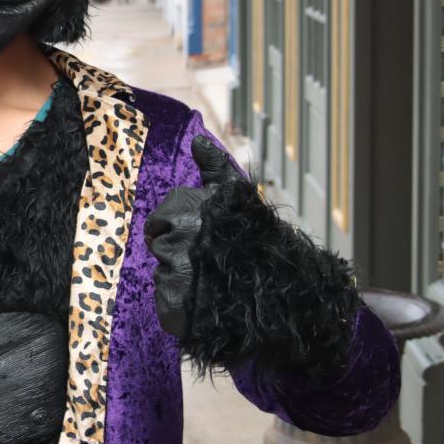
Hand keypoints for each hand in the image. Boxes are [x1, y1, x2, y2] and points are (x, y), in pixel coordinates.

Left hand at [145, 135, 241, 337]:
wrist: (284, 289)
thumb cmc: (257, 236)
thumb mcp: (237, 194)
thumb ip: (214, 166)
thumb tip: (197, 141)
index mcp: (190, 209)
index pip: (160, 218)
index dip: (175, 225)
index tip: (201, 233)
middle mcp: (183, 237)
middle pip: (158, 244)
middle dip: (178, 249)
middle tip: (209, 257)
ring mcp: (178, 271)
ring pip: (162, 270)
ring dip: (181, 275)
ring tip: (213, 278)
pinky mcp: (175, 302)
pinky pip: (165, 297)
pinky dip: (180, 301)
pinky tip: (207, 299)